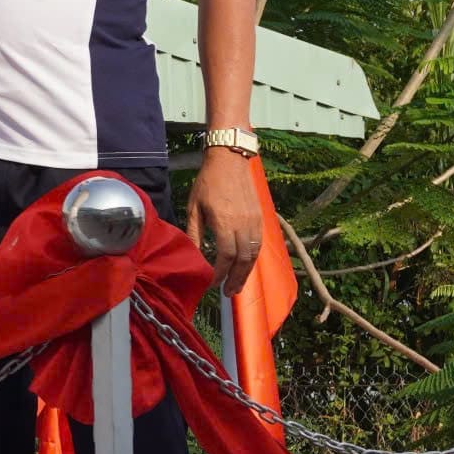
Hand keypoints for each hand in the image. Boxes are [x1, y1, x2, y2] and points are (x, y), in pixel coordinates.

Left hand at [186, 151, 264, 294]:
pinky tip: (246, 266)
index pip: (225, 256)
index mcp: (225, 222)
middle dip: (235, 279)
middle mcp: (243, 224)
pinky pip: (259, 244)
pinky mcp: (260, 218)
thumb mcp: (194, 207)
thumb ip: (194, 232)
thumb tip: (192, 255)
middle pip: (243, 260)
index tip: (212, 282)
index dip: (220, 273)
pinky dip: (253, 259)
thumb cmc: (208, 182)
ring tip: (237, 285)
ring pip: (254, 254)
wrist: (230, 160)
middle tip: (228, 293)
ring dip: (246, 273)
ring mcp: (255, 221)